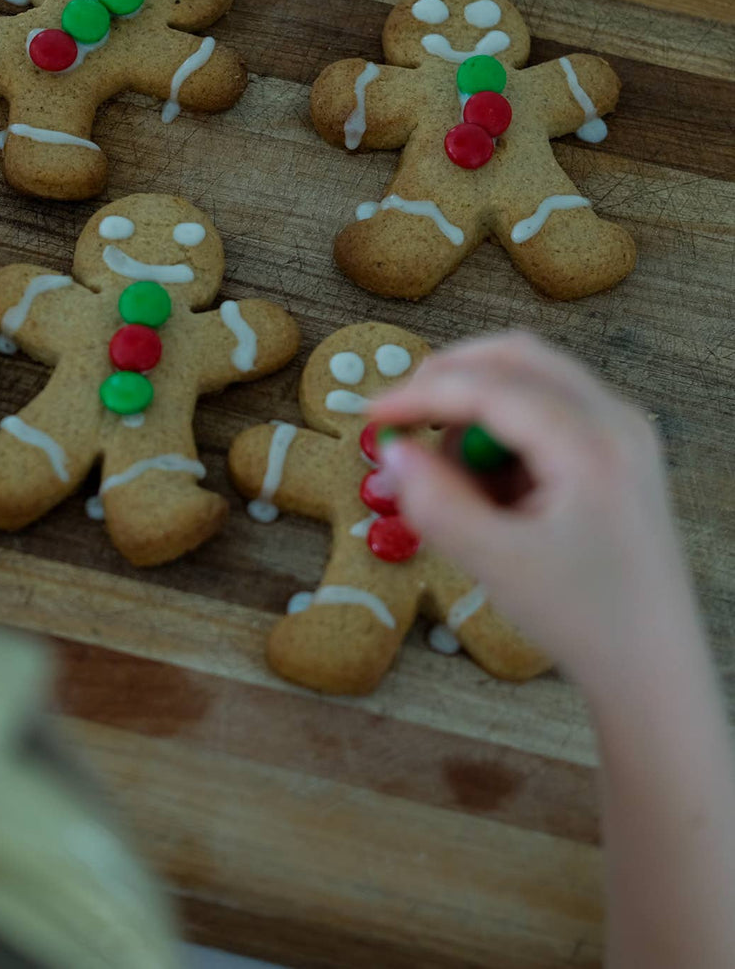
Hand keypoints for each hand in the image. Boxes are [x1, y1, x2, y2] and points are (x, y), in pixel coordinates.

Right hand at [368, 331, 692, 683]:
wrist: (652, 665)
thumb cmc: (582, 618)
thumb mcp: (495, 564)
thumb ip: (435, 504)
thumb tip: (391, 452)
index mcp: (593, 446)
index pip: (490, 387)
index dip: (420, 394)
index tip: (369, 417)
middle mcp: (617, 420)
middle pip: (516, 357)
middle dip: (448, 379)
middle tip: (399, 418)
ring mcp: (622, 431)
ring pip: (530, 379)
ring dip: (475, 409)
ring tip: (455, 482)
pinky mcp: (616, 450)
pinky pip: (545, 411)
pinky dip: (502, 432)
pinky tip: (492, 492)